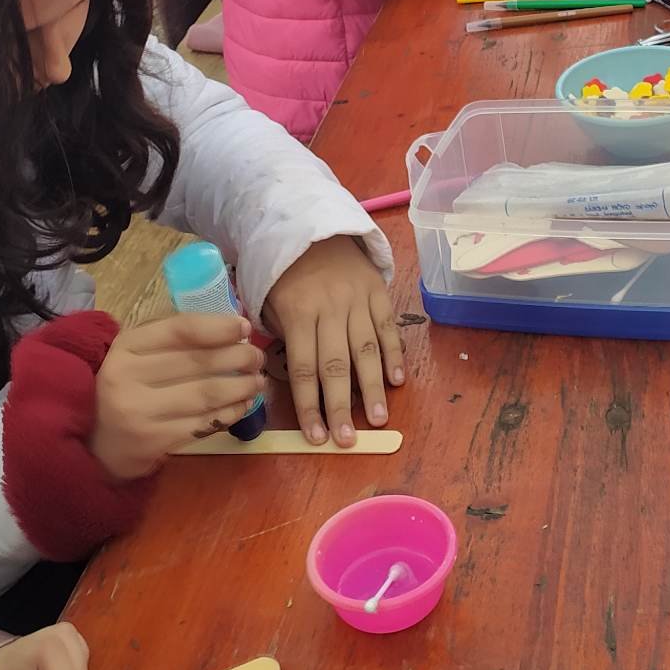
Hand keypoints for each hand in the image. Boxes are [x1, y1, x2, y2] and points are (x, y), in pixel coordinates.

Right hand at [90, 312, 264, 477]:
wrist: (93, 441)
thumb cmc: (124, 387)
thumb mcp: (136, 353)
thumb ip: (172, 338)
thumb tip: (230, 326)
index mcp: (126, 346)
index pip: (181, 329)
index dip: (218, 327)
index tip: (244, 328)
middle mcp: (128, 376)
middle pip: (198, 362)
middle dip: (238, 357)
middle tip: (257, 358)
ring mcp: (140, 412)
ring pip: (205, 395)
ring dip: (240, 386)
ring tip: (257, 381)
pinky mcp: (153, 441)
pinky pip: (203, 424)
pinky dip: (230, 413)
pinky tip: (242, 405)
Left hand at [261, 234, 400, 447]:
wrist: (314, 228)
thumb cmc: (287, 277)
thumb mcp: (272, 304)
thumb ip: (286, 340)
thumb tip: (300, 385)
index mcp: (298, 313)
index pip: (304, 368)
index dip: (309, 406)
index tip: (316, 437)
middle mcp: (329, 308)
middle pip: (335, 364)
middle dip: (341, 406)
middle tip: (348, 440)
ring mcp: (357, 299)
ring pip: (366, 349)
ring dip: (372, 388)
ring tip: (379, 419)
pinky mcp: (378, 291)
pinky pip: (387, 326)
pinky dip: (394, 354)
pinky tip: (398, 381)